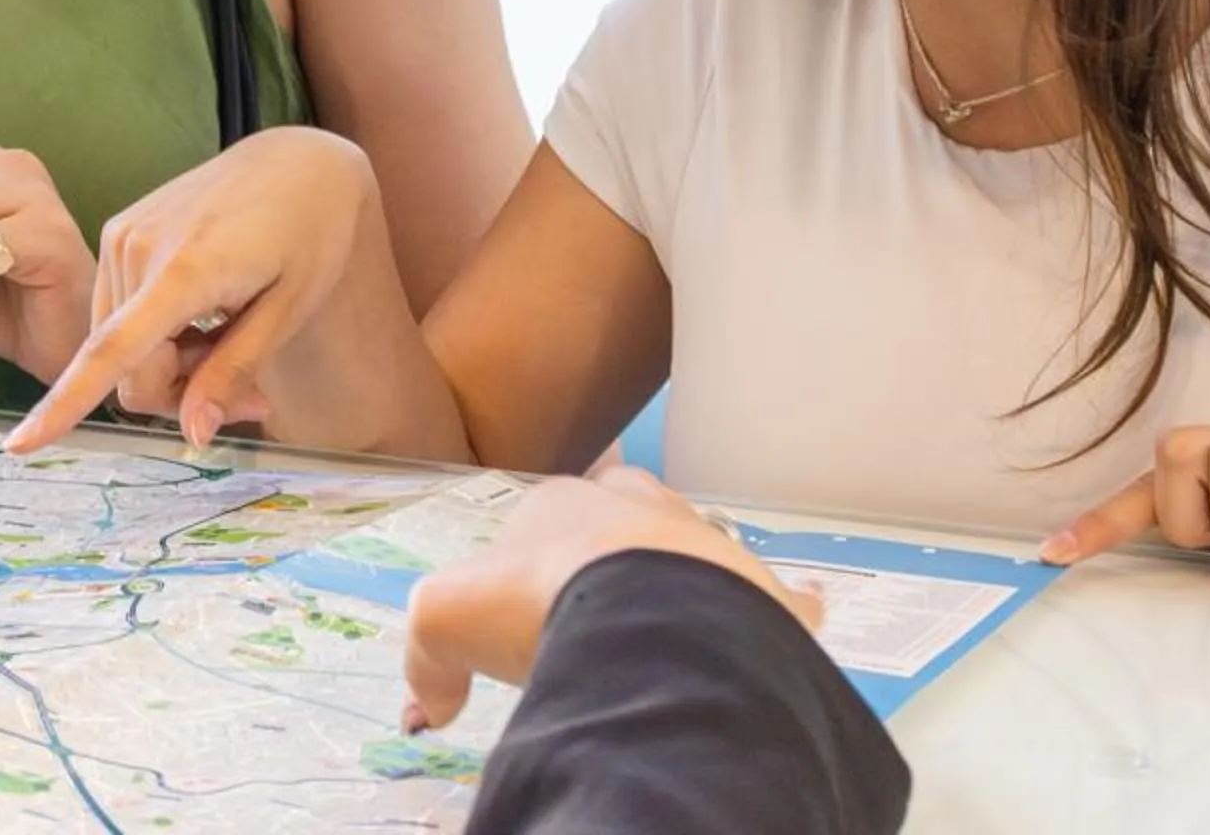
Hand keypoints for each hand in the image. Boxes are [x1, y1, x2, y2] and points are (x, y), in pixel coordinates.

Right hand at [7, 127, 378, 453]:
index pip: (111, 352)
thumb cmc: (311, 234)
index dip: (66, 405)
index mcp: (182, 270)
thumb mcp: (288, 311)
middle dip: (178, 391)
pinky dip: (156, 331)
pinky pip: (121, 310)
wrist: (301, 162)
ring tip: (229, 332)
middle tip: (250, 391)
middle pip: (127, 367)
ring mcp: (122, 234)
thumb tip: (192, 435)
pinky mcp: (120, 229)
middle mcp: (136, 248)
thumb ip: (231, 372)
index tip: (20, 445)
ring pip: (120, 345)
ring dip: (168, 361)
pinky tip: (205, 311)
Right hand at [402, 466, 824, 731]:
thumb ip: (427, 658)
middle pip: (628, 521)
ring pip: (699, 556)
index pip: (545, 517)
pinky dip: (781, 618)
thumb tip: (427, 708)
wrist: (645, 620)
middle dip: (616, 558)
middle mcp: (643, 507)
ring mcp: (709, 545)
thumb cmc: (537, 601)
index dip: (531, 566)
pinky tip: (772, 637)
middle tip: (596, 618)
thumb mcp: (443, 619)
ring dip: (686, 588)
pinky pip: (782, 605)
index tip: (523, 614)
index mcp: (565, 501)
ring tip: (667, 641)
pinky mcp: (764, 597)